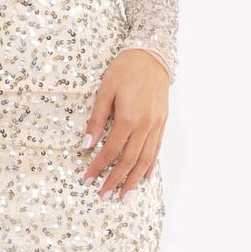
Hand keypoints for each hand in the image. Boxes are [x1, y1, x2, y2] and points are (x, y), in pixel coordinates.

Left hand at [82, 49, 168, 199]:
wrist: (152, 55)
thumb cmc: (125, 69)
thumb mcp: (105, 91)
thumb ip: (96, 119)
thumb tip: (87, 143)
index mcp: (128, 118)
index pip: (110, 151)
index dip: (98, 167)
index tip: (88, 179)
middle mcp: (145, 125)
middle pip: (129, 161)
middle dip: (115, 181)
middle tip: (104, 196)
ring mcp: (156, 125)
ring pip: (145, 159)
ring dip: (133, 180)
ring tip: (124, 196)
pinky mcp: (162, 122)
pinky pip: (156, 149)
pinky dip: (150, 166)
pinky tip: (144, 178)